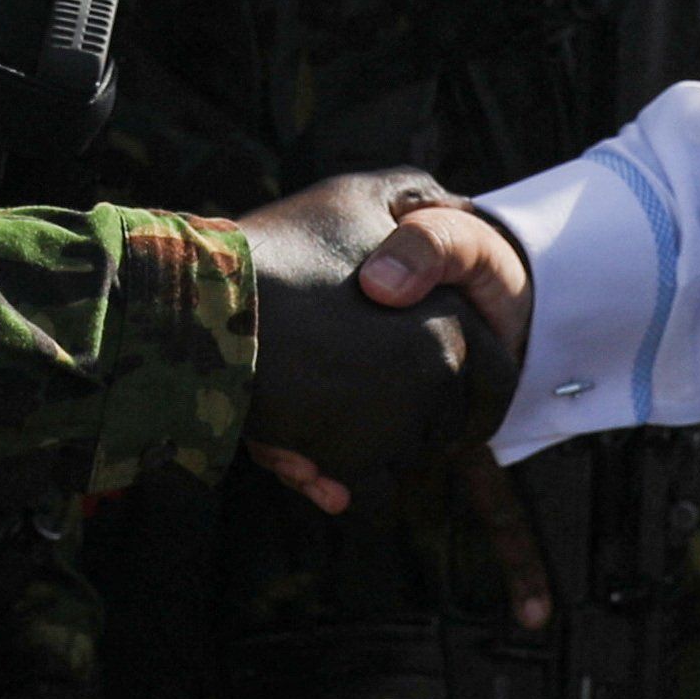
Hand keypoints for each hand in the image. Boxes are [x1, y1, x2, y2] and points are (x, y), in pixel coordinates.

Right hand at [229, 172, 498, 512]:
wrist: (203, 304)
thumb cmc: (276, 247)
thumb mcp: (354, 196)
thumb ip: (413, 201)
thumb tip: (458, 202)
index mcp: (449, 317)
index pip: (495, 379)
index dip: (471, 396)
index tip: (442, 399)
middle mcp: (438, 369)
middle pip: (445, 429)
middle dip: (415, 427)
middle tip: (365, 407)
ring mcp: (399, 418)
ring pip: (404, 463)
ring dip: (373, 456)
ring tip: (324, 422)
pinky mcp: (356, 458)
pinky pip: (372, 501)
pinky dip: (347, 494)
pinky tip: (320, 472)